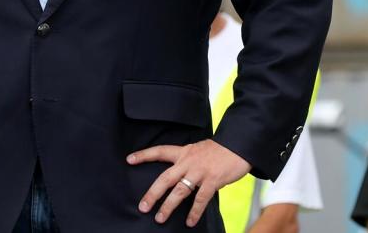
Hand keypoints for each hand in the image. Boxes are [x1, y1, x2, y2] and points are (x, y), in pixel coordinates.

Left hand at [127, 139, 250, 227]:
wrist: (238, 145)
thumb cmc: (219, 149)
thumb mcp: (198, 149)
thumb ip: (188, 160)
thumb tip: (180, 171)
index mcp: (183, 152)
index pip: (159, 151)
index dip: (144, 155)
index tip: (129, 160)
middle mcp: (188, 162)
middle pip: (165, 178)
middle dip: (152, 193)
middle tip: (143, 206)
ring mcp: (199, 172)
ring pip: (179, 191)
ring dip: (168, 206)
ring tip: (160, 218)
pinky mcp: (212, 181)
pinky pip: (200, 199)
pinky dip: (194, 212)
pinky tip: (189, 222)